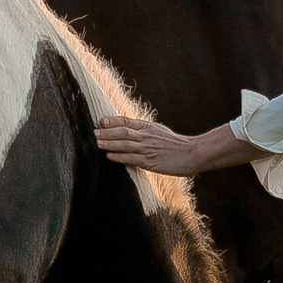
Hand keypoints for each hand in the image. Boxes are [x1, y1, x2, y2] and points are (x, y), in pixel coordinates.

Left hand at [94, 115, 252, 176]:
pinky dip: (119, 156)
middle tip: (90, 132)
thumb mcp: (159, 132)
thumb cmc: (175, 145)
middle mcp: (146, 136)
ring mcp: (148, 149)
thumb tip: (128, 129)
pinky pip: (132, 158)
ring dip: (108, 143)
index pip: (127, 122)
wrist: (193, 153)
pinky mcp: (151, 161)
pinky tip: (109, 156)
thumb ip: (143, 130)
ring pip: (125, 144)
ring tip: (94, 143)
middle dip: (105, 133)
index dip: (113, 121)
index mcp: (148, 127)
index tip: (100, 121)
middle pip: (122, 132)